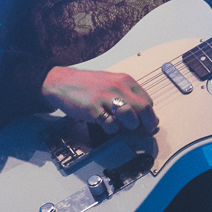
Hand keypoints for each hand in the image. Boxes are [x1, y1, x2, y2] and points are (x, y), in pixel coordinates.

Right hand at [41, 67, 156, 134]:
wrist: (62, 82)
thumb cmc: (87, 84)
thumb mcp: (111, 83)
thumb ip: (127, 95)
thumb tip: (142, 113)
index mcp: (125, 80)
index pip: (147, 100)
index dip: (149, 115)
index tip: (147, 123)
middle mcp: (118, 87)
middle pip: (144, 108)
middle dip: (148, 123)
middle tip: (144, 131)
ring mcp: (106, 98)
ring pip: (130, 117)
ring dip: (129, 126)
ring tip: (122, 125)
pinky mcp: (94, 109)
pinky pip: (111, 125)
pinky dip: (112, 129)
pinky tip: (106, 125)